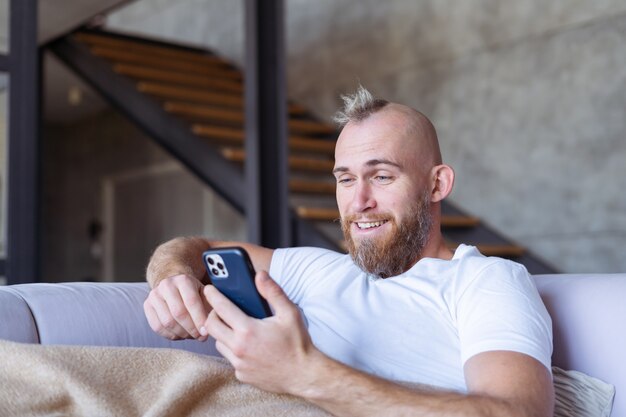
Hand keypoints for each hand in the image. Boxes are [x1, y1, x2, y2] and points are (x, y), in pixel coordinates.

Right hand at [144, 274, 210, 340]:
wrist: (174, 284)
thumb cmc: (194, 292)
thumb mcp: (204, 294)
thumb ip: (210, 307)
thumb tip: (212, 324)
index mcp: (183, 280)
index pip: (191, 302)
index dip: (199, 320)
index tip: (206, 332)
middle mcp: (166, 285)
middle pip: (178, 313)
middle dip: (191, 329)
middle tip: (200, 337)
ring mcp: (154, 295)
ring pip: (167, 322)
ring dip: (181, 334)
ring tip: (192, 336)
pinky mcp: (147, 306)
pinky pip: (157, 327)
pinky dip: (170, 335)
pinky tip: (180, 335)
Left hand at [203, 271, 320, 393]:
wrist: (304, 375)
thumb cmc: (298, 343)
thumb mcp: (289, 313)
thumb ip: (273, 292)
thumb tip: (260, 275)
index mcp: (248, 330)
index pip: (221, 308)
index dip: (213, 296)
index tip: (209, 289)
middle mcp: (239, 348)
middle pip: (212, 327)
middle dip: (212, 315)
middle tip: (221, 309)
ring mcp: (239, 364)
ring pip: (219, 344)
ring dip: (222, 333)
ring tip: (235, 327)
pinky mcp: (242, 375)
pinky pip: (230, 359)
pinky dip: (234, 350)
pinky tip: (247, 346)